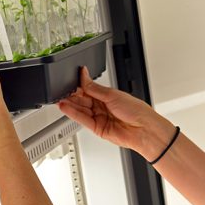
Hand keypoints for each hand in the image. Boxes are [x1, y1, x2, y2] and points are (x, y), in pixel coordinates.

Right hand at [58, 67, 175, 160]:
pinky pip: (83, 120)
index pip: (89, 89)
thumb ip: (94, 87)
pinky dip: (73, 113)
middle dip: (72, 95)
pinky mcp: (97, 129)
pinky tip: (65, 107)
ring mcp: (100, 118)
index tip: (69, 79)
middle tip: (61, 90)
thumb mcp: (112, 94)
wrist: (144, 130)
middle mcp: (103, 107)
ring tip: (59, 99)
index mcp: (108, 96)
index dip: (79, 85)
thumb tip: (83, 74)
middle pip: (83, 100)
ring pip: (81, 110)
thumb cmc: (137, 111)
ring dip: (70, 104)